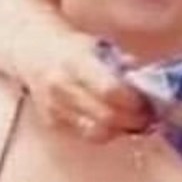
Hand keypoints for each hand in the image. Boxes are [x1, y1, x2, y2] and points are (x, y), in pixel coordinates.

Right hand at [11, 29, 148, 140]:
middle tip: (149, 116)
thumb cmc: (71, 48)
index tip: (149, 101)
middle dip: (134, 121)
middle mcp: (62, 88)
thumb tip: (150, 83)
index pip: (110, 91)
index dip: (134, 101)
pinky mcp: (53, 123)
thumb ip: (124, 65)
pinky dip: (106, 132)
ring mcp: (55, 109)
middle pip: (106, 118)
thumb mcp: (98, 46)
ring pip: (97, 133)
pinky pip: (86, 135)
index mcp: (75, 63)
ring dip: (122, 130)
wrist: (31, 52)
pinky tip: (114, 122)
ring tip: (134, 121)